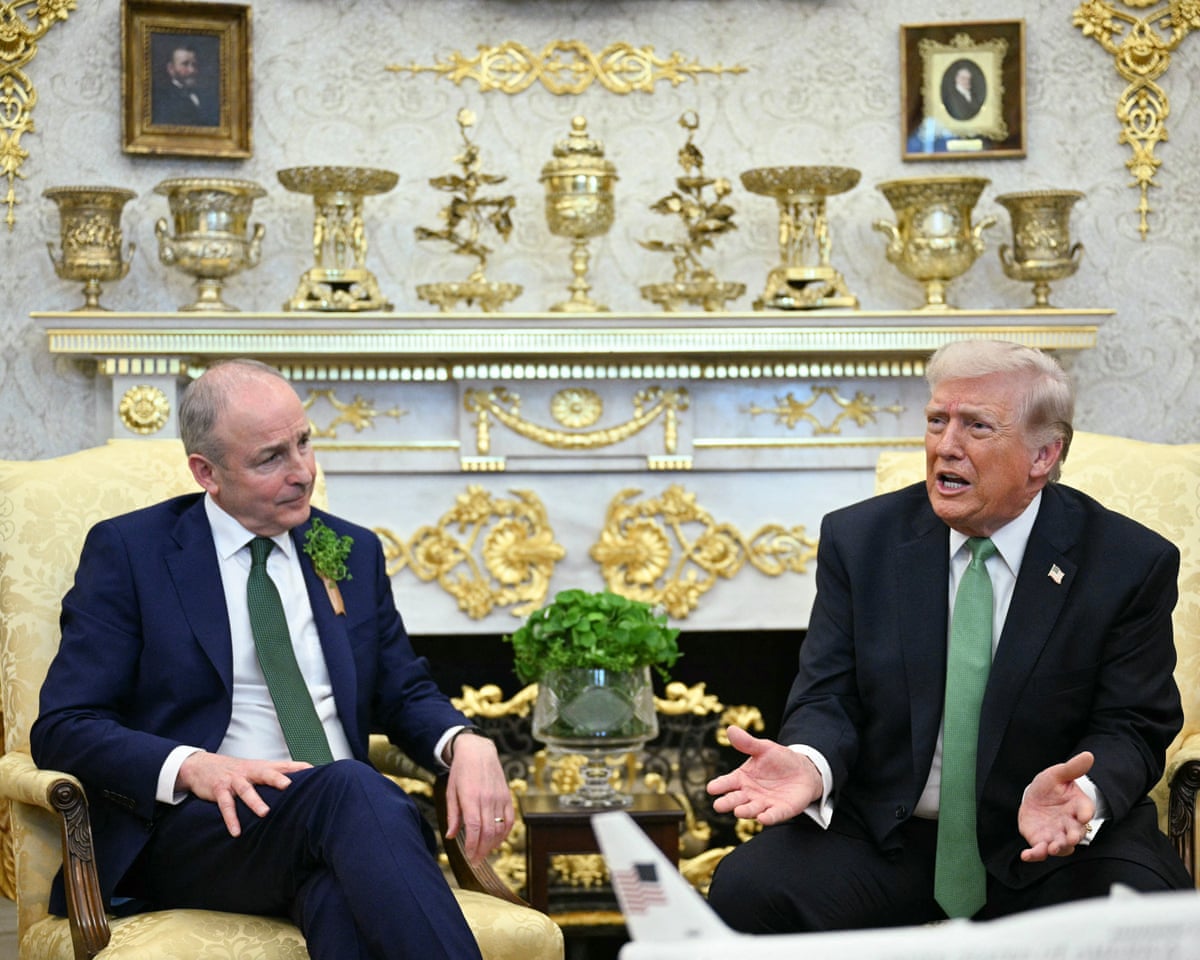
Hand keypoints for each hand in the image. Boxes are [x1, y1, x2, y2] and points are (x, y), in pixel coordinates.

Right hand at [176, 751, 310, 837]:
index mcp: (260, 767)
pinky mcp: (219, 790)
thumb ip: (275, 773)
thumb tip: (299, 779)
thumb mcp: (255, 768)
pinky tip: (236, 832)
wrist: (201, 765)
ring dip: (255, 801)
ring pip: (246, 790)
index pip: (282, 765)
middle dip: (278, 779)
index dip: (298, 768)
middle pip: (266, 773)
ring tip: (264, 813)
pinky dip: (231, 819)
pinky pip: (226, 805)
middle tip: (290, 786)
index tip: (314, 771)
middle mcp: (249, 772)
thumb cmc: (235, 770)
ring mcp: (234, 781)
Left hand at [443, 734, 512, 863]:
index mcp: (471, 797)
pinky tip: (497, 840)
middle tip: (476, 861)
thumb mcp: (450, 791)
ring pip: (500, 829)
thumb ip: (453, 815)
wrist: (478, 750)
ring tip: (484, 852)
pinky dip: (505, 833)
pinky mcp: (507, 796)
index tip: (469, 857)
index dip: (473, 846)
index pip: (474, 828)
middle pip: (488, 832)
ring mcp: (499, 797)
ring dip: (493, 845)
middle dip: (482, 851)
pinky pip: (510, 820)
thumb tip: (451, 836)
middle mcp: (487, 798)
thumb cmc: (461, 771)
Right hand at [706, 725, 822, 825]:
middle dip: (727, 803)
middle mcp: (750, 794)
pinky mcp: (781, 810)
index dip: (719, 785)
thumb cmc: (779, 759)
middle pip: (735, 799)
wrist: (804, 771)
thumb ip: (747, 743)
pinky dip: (768, 818)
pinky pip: (773, 815)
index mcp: (742, 778)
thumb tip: (730, 729)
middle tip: (718, 805)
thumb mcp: (764, 748)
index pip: (727, 782)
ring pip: (752, 809)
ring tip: (738, 812)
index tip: (711, 788)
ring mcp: (764, 804)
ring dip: (745, 811)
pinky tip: (763, 818)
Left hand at [1018, 751, 1096, 861]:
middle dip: (1074, 836)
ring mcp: (1056, 834)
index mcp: (1078, 806)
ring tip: (1050, 848)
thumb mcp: (1058, 774)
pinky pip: (1039, 850)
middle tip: (1071, 838)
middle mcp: (1070, 824)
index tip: (1083, 815)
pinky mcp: (1041, 840)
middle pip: (1076, 833)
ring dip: (1057, 848)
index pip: (1086, 810)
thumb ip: (1072, 768)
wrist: (1036, 797)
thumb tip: (1088, 755)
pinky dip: (1034, 855)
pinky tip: (1026, 855)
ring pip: (1060, 845)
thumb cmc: (1051, 786)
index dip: (1085, 813)